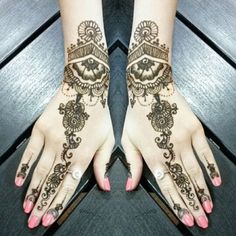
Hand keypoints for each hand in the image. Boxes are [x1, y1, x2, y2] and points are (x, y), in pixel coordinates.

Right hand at [15, 20, 114, 228]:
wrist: (87, 86)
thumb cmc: (101, 112)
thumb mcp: (110, 139)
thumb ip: (104, 164)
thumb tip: (105, 186)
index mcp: (83, 155)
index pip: (69, 185)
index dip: (59, 203)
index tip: (50, 218)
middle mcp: (65, 151)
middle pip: (52, 183)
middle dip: (43, 203)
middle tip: (34, 220)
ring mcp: (50, 140)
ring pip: (40, 172)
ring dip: (32, 192)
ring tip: (27, 208)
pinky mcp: (41, 128)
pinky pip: (29, 152)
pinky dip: (24, 168)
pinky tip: (19, 181)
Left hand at [122, 20, 220, 228]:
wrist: (148, 86)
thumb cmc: (133, 111)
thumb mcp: (125, 138)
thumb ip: (131, 164)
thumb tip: (131, 186)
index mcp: (152, 155)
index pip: (166, 185)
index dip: (176, 203)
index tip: (185, 218)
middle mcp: (170, 151)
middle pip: (183, 182)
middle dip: (192, 204)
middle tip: (201, 220)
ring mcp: (185, 139)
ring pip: (196, 171)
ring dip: (202, 191)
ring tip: (208, 207)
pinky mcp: (194, 128)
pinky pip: (206, 152)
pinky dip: (211, 167)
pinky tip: (216, 181)